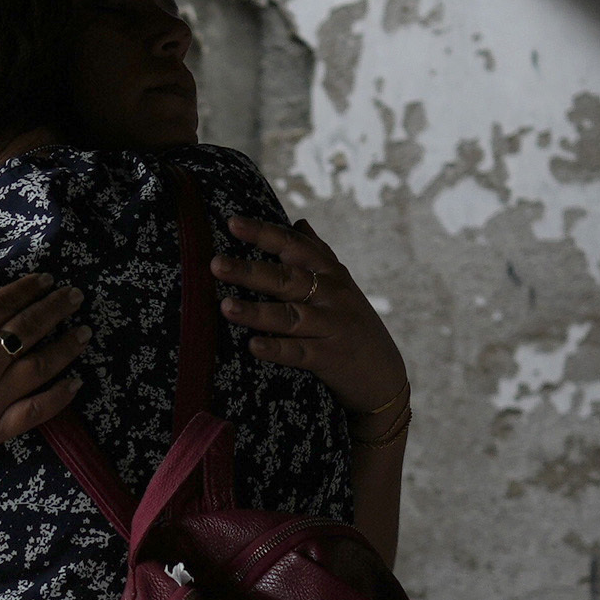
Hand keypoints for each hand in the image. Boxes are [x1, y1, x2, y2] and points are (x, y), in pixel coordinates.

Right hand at [0, 259, 89, 471]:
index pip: (5, 302)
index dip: (30, 288)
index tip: (48, 280)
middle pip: (30, 328)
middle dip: (57, 308)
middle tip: (76, 297)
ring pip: (42, 366)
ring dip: (67, 346)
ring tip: (85, 332)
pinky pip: (37, 410)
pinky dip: (60, 396)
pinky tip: (76, 383)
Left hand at [217, 213, 410, 438]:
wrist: (384, 376)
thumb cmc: (352, 325)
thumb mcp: (341, 286)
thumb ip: (318, 254)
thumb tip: (299, 223)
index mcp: (331, 273)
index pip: (294, 246)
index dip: (263, 233)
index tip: (232, 223)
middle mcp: (332, 295)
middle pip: (287, 279)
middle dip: (250, 270)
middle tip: (215, 264)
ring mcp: (332, 326)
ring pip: (289, 316)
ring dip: (256, 311)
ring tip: (225, 306)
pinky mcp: (331, 358)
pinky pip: (299, 352)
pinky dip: (277, 348)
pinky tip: (253, 346)